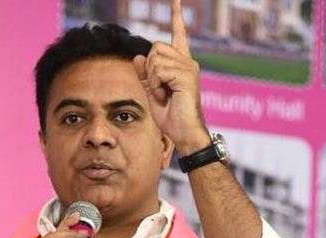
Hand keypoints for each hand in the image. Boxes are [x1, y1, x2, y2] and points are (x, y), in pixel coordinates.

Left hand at [132, 0, 210, 153]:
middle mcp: (187, 62)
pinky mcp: (186, 75)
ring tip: (164, 95)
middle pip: (155, 47)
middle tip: (159, 90)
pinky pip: (158, 70)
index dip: (176, 15)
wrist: (185, 134)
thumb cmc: (172, 117)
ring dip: (152, 79)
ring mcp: (189, 67)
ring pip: (155, 59)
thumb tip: (137, 57)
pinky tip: (166, 96)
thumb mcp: (153, 93)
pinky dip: (156, 85)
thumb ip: (145, 75)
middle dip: (149, 69)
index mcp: (181, 64)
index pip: (179, 34)